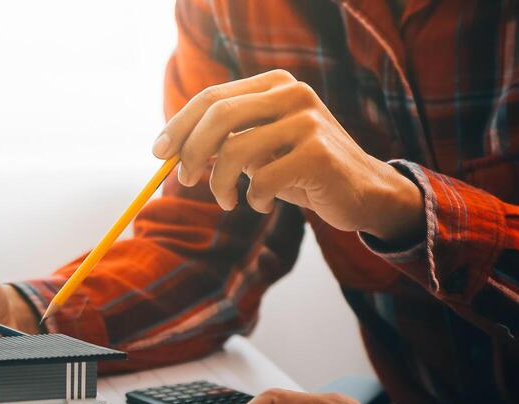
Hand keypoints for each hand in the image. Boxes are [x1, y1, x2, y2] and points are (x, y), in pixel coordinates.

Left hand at [154, 69, 422, 243]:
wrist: (360, 193)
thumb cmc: (300, 171)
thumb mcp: (259, 149)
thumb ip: (223, 141)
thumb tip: (168, 149)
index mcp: (274, 85)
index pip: (212, 98)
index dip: (178, 126)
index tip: (158, 154)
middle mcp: (292, 94)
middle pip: (218, 116)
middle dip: (190, 153)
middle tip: (185, 180)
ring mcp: (307, 121)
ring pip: (235, 152)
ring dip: (220, 185)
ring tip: (228, 201)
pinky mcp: (317, 153)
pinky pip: (261, 180)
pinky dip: (252, 199)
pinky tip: (263, 203)